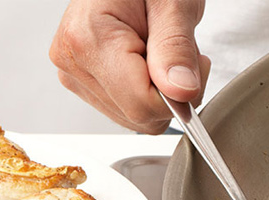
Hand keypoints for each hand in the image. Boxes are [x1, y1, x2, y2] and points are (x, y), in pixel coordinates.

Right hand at [50, 0, 210, 133]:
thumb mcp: (173, 4)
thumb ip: (176, 49)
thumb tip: (180, 92)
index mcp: (88, 38)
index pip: (141, 104)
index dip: (178, 94)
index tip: (194, 65)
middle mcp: (74, 62)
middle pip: (139, 115)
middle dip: (172, 93)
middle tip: (179, 53)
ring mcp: (76, 76)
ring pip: (136, 118)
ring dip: (161, 93)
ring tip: (161, 52)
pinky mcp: (85, 84)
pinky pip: (128, 111)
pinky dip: (148, 94)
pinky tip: (150, 62)